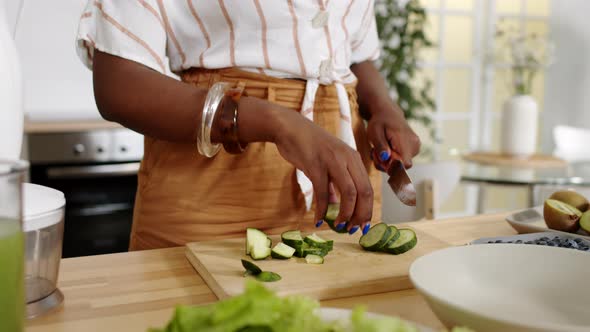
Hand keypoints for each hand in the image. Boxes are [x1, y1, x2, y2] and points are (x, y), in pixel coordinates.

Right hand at [273, 109, 372, 232]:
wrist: (289, 127)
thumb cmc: (308, 146)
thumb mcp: (328, 162)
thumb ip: (334, 183)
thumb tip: (337, 207)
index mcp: (353, 158)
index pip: (368, 188)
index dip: (367, 210)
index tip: (362, 225)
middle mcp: (347, 158)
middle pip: (363, 192)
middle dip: (360, 215)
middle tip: (352, 229)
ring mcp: (333, 161)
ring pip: (349, 193)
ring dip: (345, 214)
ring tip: (339, 226)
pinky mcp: (316, 165)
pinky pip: (323, 192)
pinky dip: (322, 209)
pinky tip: (318, 219)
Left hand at [366, 103, 420, 170]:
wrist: (388, 113)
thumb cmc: (380, 122)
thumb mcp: (374, 132)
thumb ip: (380, 145)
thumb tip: (386, 158)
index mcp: (406, 141)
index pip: (405, 165)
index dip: (392, 167)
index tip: (381, 158)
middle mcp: (414, 147)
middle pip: (400, 168)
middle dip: (385, 164)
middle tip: (375, 152)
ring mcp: (416, 149)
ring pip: (400, 166)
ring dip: (387, 161)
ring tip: (381, 148)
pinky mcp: (414, 150)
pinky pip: (402, 162)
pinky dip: (392, 158)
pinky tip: (387, 149)